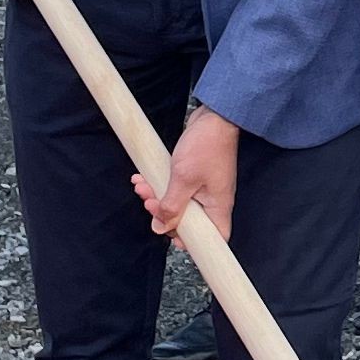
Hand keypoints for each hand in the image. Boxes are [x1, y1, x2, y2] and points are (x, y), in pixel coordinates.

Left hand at [143, 105, 241, 246]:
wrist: (214, 116)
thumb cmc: (206, 145)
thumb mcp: (183, 179)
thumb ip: (171, 206)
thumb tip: (160, 228)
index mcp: (217, 207)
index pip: (213, 239)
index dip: (192, 243)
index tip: (170, 234)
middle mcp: (213, 201)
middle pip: (188, 222)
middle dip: (163, 213)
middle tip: (149, 201)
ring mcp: (205, 189)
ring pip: (178, 204)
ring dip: (157, 196)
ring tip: (142, 185)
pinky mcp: (196, 177)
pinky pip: (176, 188)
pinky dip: (161, 184)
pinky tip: (145, 177)